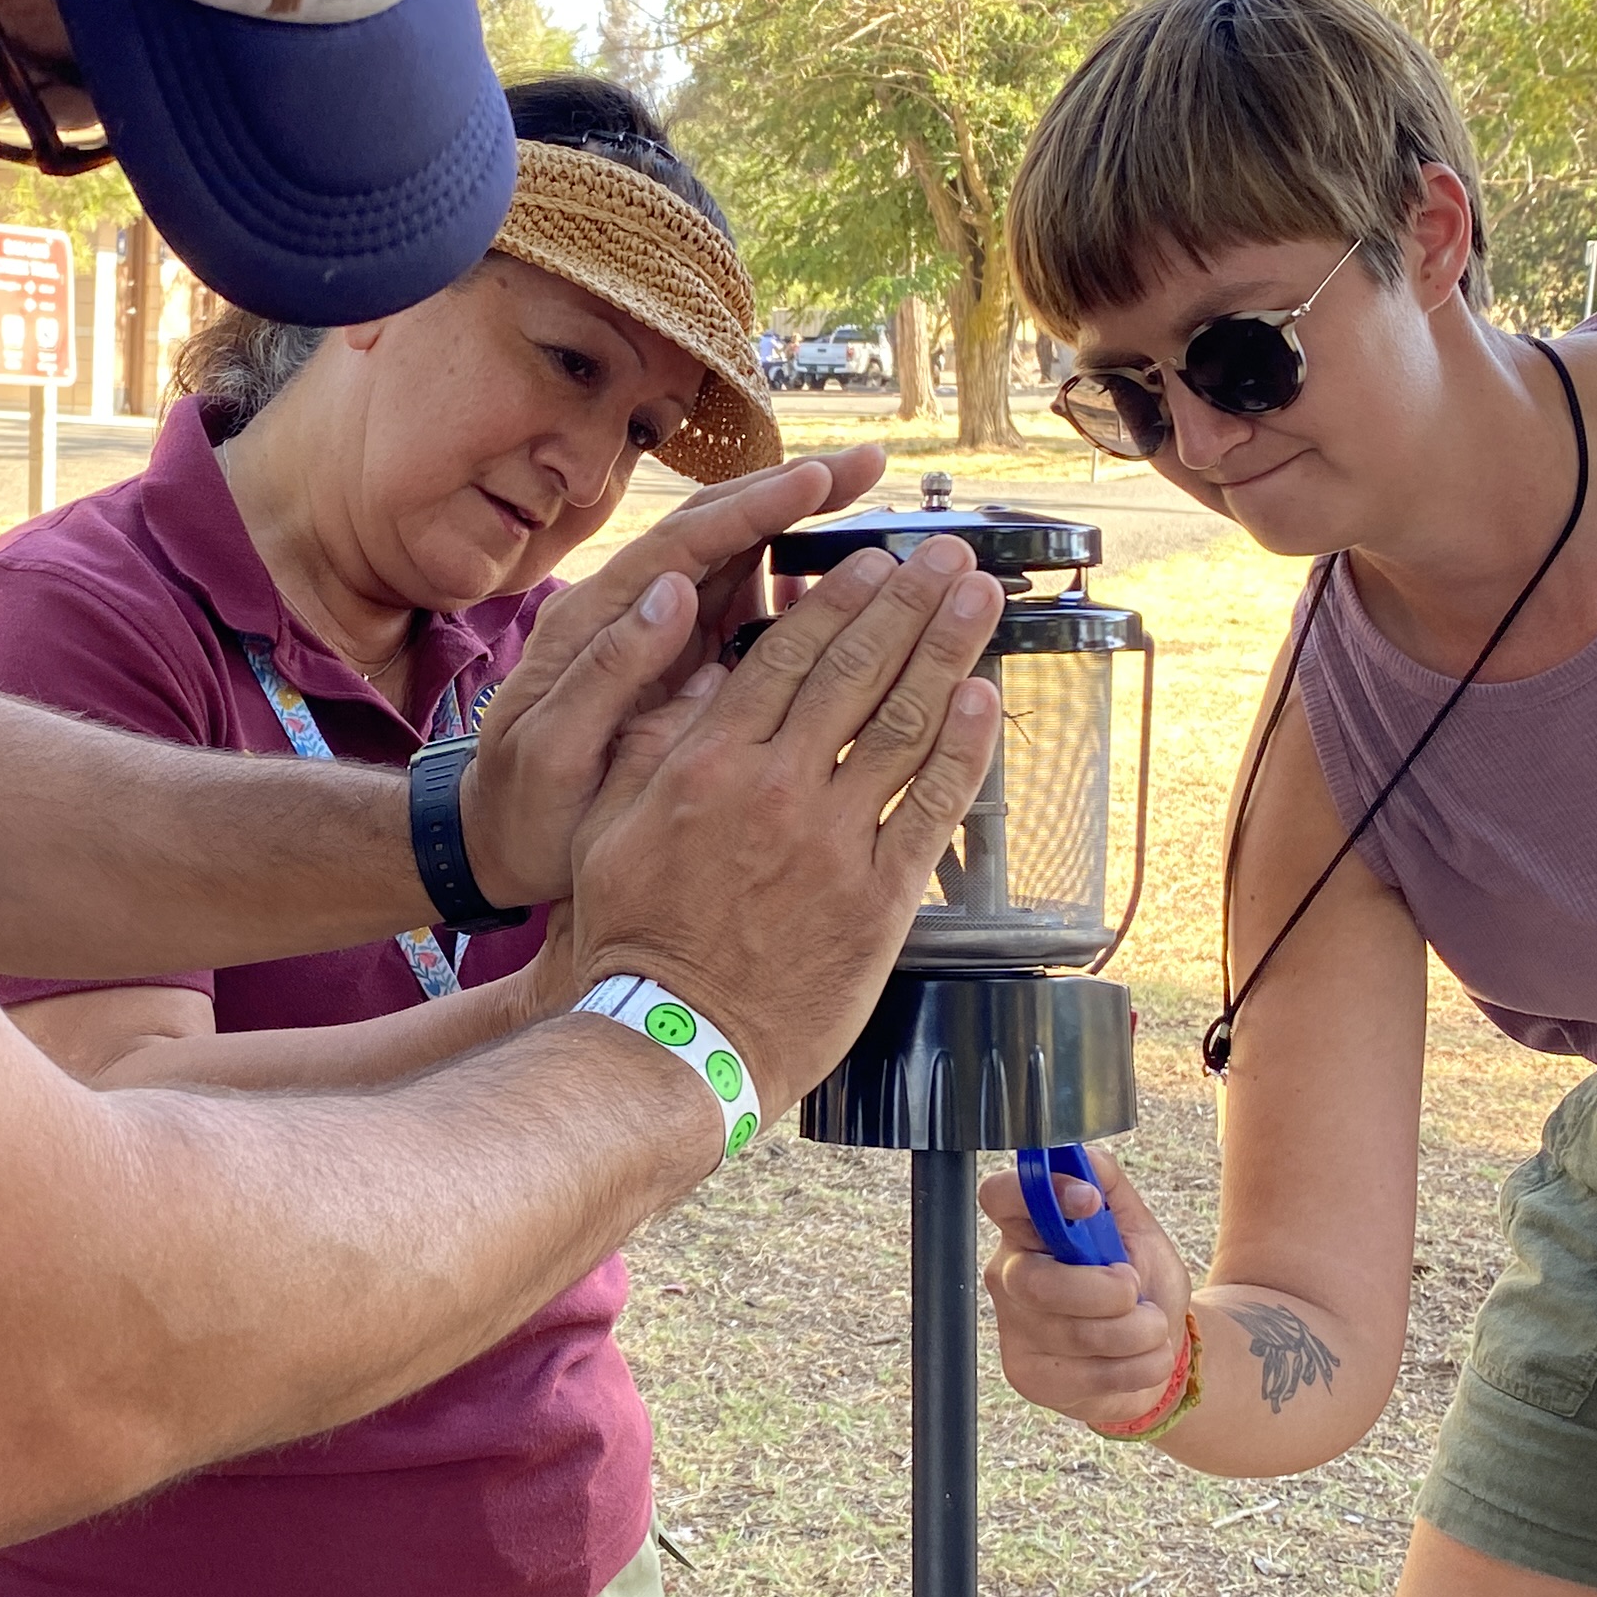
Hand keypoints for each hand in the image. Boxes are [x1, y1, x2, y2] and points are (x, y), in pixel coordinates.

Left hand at [461, 447, 891, 905]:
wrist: (498, 841)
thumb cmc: (523, 805)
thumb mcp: (552, 747)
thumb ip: (606, 670)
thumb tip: (674, 590)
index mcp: (594, 620)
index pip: (681, 544)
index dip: (751, 508)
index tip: (817, 480)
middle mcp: (628, 610)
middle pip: (714, 528)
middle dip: (789, 491)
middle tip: (867, 464)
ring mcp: (657, 632)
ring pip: (736, 557)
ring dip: (799, 523)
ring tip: (867, 495)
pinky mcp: (680, 660)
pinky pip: (743, 604)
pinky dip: (792, 578)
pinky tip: (844, 573)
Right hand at [557, 535, 1000, 1103]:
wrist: (670, 1040)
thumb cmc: (633, 939)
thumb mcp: (609, 827)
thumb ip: (650, 750)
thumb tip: (694, 680)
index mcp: (707, 764)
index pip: (785, 657)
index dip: (837, 600)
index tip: (874, 561)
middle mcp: (774, 789)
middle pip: (855, 672)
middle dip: (908, 603)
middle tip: (949, 555)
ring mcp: (831, 843)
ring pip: (903, 725)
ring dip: (948, 652)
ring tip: (980, 600)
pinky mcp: (876, 899)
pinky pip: (931, 810)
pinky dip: (964, 751)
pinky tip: (986, 700)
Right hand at [980, 1148, 1197, 1429]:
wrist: (1155, 1349)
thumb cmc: (1139, 1282)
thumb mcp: (1136, 1227)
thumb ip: (1109, 1186)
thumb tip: (1084, 1156)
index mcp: (1029, 1228)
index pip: (1000, 1197)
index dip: (1041, 1195)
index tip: (1090, 1203)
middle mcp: (1009, 1274)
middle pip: (1038, 1282)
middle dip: (1108, 1291)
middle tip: (1134, 1290)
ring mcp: (1015, 1328)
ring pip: (1078, 1333)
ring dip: (1139, 1330)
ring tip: (1150, 1325)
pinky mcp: (1030, 1374)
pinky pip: (1092, 1374)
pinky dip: (1138, 1365)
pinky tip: (1140, 1357)